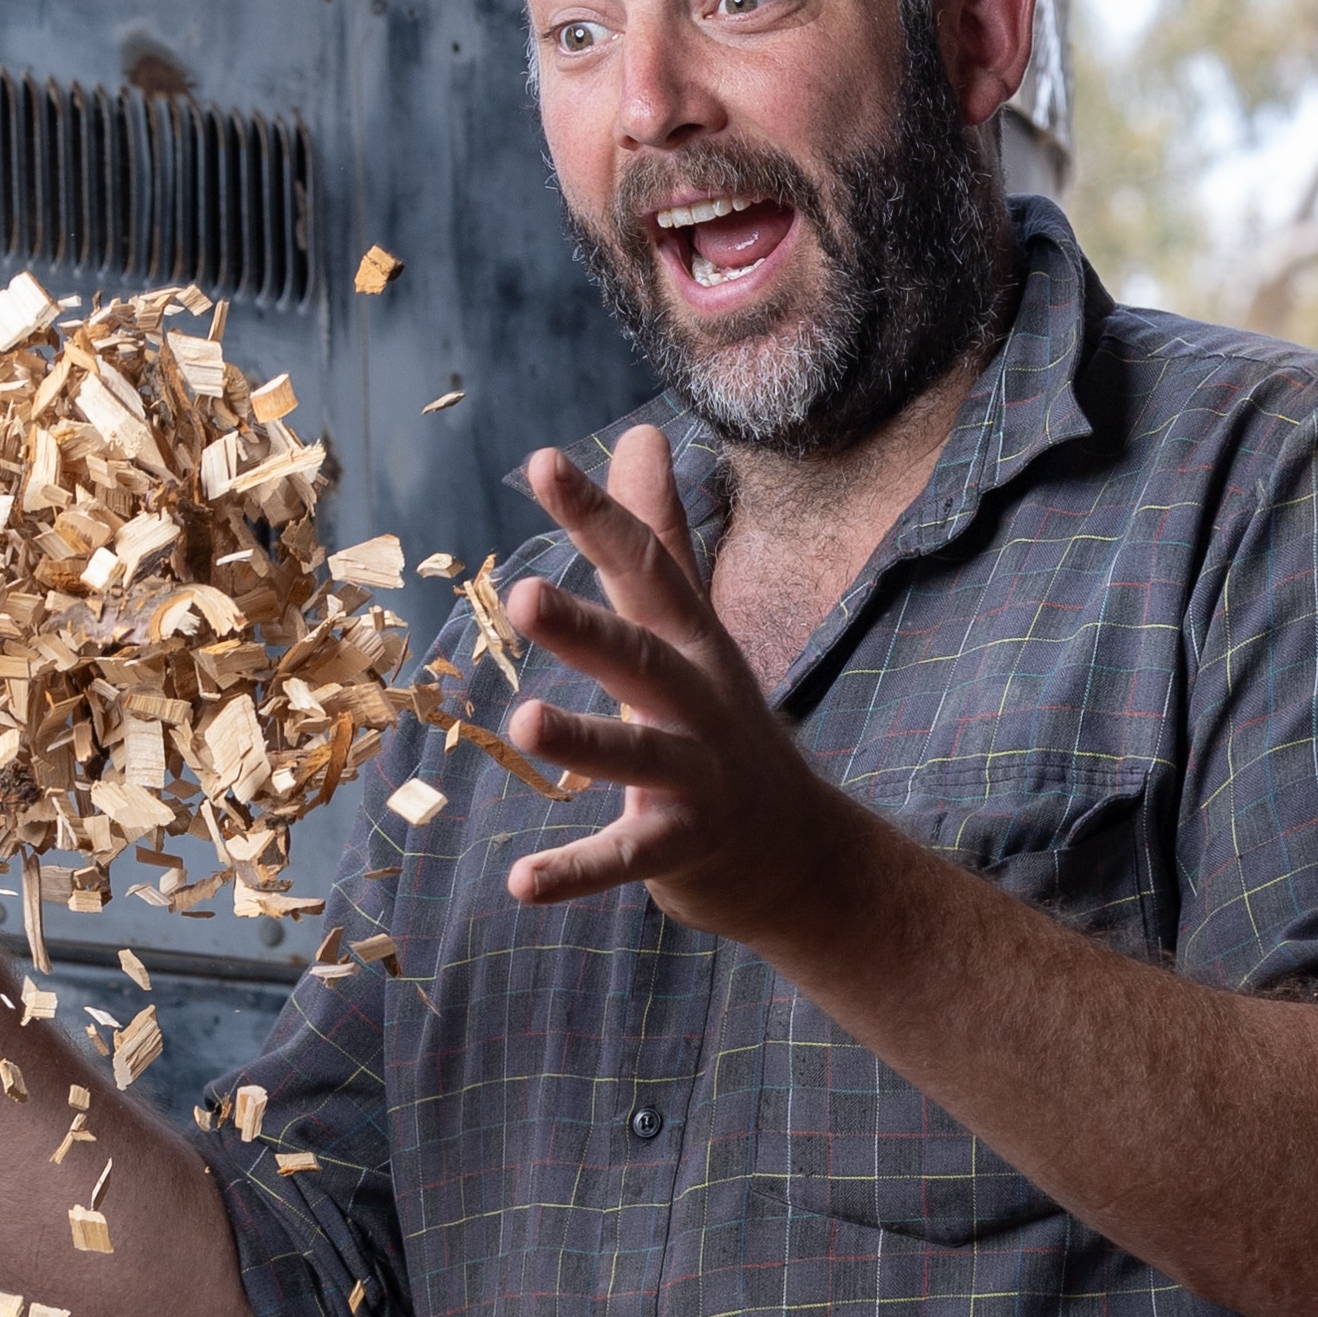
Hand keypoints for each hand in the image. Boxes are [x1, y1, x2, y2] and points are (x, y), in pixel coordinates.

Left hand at [498, 427, 879, 947]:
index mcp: (692, 642)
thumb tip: (642, 433)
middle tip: (523, 595)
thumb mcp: (690, 627)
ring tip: (525, 725)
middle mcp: (698, 702)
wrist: (798, 849)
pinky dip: (575, 873)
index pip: (645, 567)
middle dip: (588, 628)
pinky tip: (520, 883)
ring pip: (639, 757)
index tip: (543, 463)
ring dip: (585, 742)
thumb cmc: (721, 722)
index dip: (598, 517)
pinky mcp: (681, 848)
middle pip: (643, 658)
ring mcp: (695, 777)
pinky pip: (625, 860)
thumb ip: (656, 536)